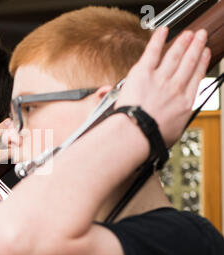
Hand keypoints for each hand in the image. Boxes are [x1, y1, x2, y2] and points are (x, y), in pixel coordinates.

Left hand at [116, 27, 210, 147]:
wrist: (135, 134)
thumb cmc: (149, 139)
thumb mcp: (172, 133)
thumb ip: (175, 122)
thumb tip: (173, 124)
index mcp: (184, 104)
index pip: (195, 78)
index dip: (201, 63)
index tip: (203, 55)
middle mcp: (175, 89)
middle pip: (188, 63)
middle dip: (196, 48)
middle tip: (200, 37)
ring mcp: (160, 79)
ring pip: (175, 56)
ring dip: (183, 43)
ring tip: (188, 34)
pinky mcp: (143, 74)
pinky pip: (152, 52)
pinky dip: (158, 40)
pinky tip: (163, 31)